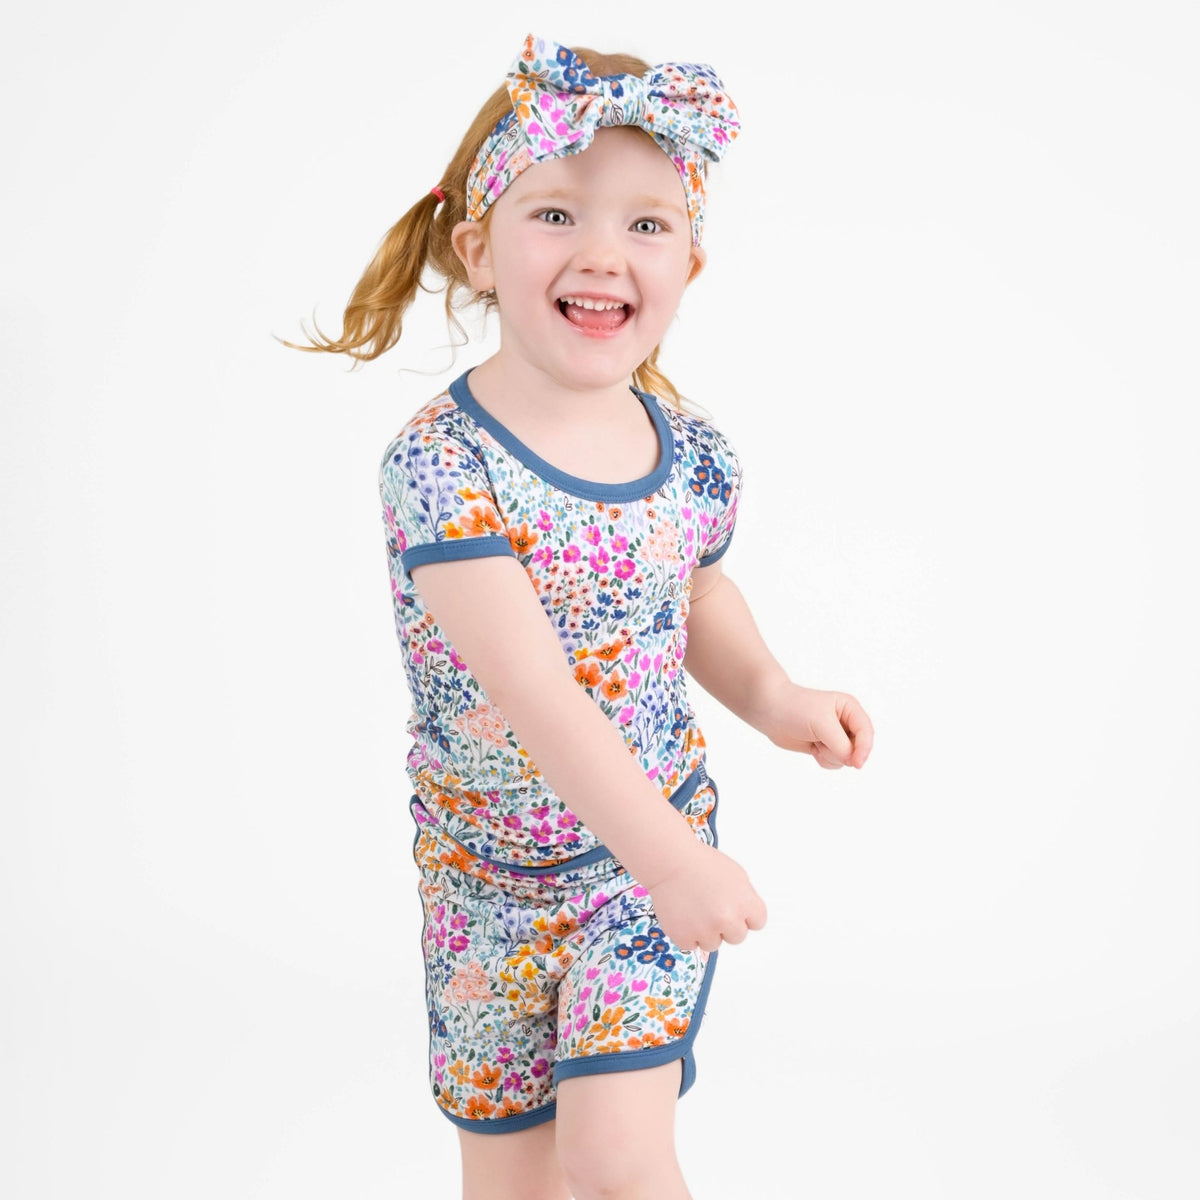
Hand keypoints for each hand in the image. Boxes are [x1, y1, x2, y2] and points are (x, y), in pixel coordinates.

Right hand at [642, 841, 766, 952]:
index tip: (734, 909)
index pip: (757, 922)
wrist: (670, 861)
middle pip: (737, 937)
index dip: (745, 915)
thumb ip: (746, 899)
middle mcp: (728, 919)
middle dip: (726, 926)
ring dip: (705, 931)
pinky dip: (686, 934)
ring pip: (713, 944)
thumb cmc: (700, 864)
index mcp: (745, 902)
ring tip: (694, 908)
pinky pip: (691, 945)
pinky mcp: (684, 937)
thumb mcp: (736, 874)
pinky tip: (683, 914)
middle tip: (711, 907)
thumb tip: (747, 917)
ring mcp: (705, 930)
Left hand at [764, 683, 873, 769]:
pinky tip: (811, 747)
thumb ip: (841, 744)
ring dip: (829, 755)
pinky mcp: (824, 746)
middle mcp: (846, 722)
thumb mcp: (822, 724)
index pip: (866, 733)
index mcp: (850, 708)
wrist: (769, 710)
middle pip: (857, 748)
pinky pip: (834, 762)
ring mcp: (835, 735)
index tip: (856, 764)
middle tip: (821, 743)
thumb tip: (852, 762)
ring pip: (845, 758)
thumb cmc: (795, 709)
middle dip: (840, 752)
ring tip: (814, 742)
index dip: (864, 749)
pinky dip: (823, 759)